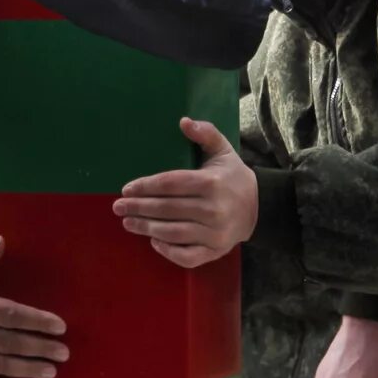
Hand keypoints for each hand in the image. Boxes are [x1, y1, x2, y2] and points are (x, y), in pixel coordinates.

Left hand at [113, 118, 257, 269]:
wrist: (259, 208)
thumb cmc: (233, 177)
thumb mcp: (223, 151)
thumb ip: (206, 134)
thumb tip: (184, 121)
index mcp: (212, 183)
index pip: (171, 184)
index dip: (146, 186)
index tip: (127, 189)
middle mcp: (214, 209)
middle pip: (168, 209)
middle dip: (139, 208)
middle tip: (118, 206)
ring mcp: (215, 233)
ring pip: (174, 233)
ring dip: (147, 228)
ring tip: (128, 222)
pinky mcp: (216, 251)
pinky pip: (187, 256)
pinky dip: (168, 251)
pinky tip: (153, 241)